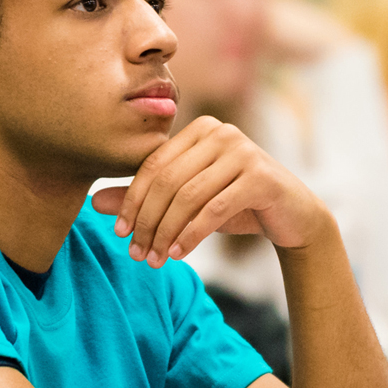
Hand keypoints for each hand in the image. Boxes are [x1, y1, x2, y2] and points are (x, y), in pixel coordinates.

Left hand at [91, 116, 333, 267]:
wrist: (292, 216)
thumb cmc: (236, 204)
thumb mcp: (188, 201)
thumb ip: (145, 197)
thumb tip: (94, 203)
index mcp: (199, 129)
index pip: (152, 165)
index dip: (131, 200)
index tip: (120, 232)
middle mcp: (221, 132)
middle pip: (168, 181)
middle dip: (147, 221)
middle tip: (137, 253)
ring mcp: (243, 151)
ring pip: (188, 197)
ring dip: (167, 233)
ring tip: (155, 259)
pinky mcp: (260, 176)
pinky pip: (214, 209)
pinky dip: (191, 235)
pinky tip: (179, 254)